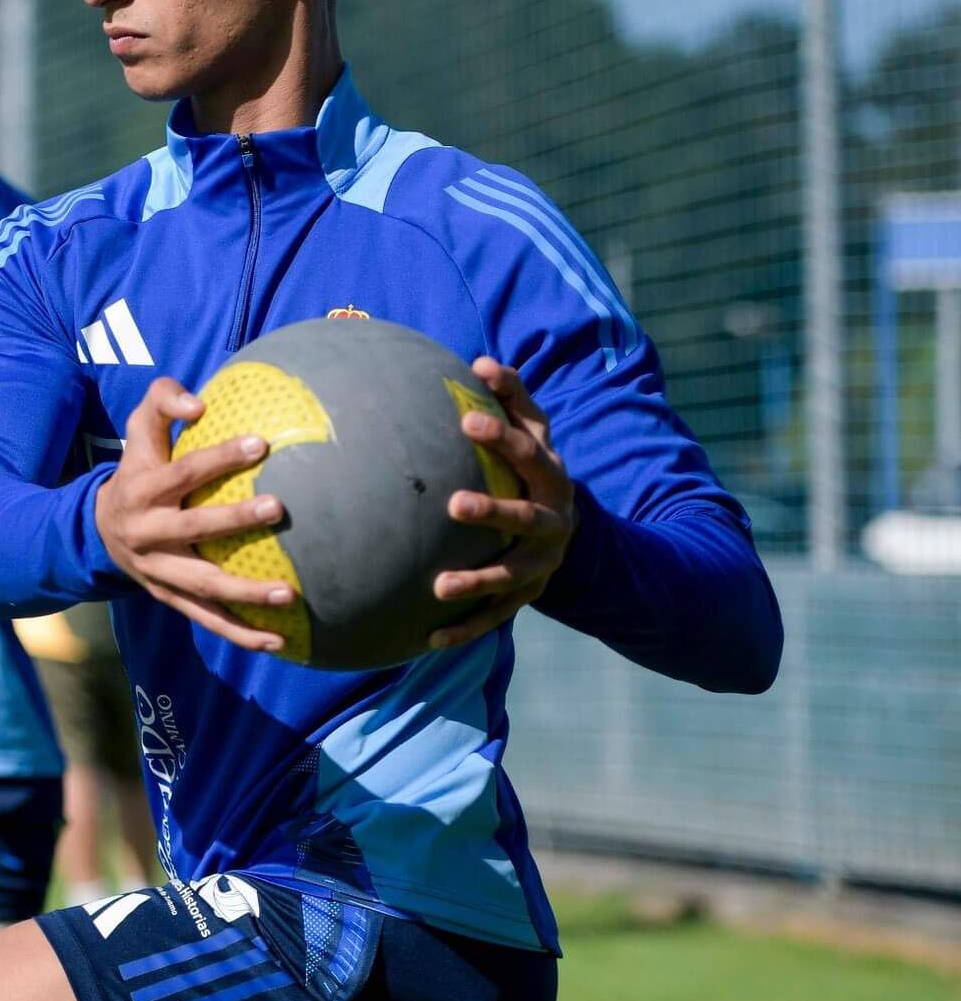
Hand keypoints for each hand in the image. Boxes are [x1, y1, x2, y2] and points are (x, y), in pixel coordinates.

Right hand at [94, 376, 294, 653]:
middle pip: (193, 528)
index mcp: (141, 491)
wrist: (99, 529)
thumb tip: (199, 404)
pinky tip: (278, 641)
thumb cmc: (138, 468)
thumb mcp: (139, 430)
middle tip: (278, 509)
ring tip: (290, 593)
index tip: (260, 443)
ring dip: (244, 592)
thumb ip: (163, 401)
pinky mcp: (169, 598)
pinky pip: (206, 618)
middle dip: (234, 520)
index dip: (219, 458)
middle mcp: (147, 534)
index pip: (183, 472)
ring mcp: (158, 572)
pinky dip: (240, 633)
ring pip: (203, 585)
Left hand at [429, 358, 578, 649]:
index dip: (502, 436)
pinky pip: (495, 617)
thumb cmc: (532, 470)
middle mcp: (553, 523)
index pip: (530, 452)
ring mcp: (542, 564)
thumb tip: (482, 360)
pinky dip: (465, 629)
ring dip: (477, 581)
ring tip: (438, 586)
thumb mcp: (534, 434)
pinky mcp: (527, 598)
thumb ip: (512, 400)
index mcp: (552, 477)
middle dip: (494, 511)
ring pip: (512, 576)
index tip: (467, 421)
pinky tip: (428, 640)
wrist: (572, 531)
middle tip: (454, 504)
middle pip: (526, 518)